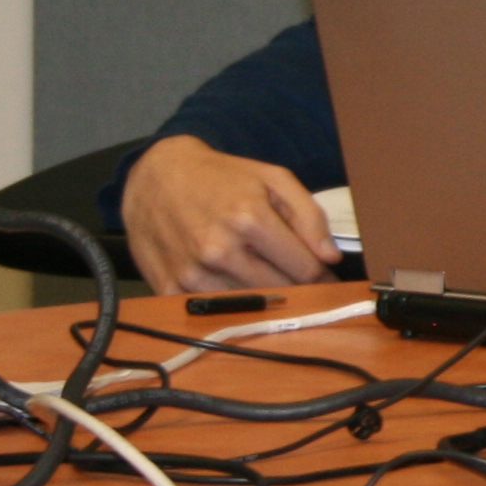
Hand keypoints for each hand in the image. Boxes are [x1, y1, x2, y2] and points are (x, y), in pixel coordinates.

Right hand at [119, 135, 343, 292]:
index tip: (325, 277)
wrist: (155, 176)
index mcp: (249, 218)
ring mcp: (192, 272)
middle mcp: (219, 249)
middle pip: (280, 291)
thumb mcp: (273, 179)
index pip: (305, 269)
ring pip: (249, 305)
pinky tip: (228, 279)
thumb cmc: (220, 177)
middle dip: (295, 286)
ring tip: (258, 271)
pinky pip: (213, 309)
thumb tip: (330, 257)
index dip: (322, 275)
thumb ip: (309, 216)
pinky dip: (226, 300)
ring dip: (260, 295)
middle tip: (294, 275)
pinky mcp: (170, 286)